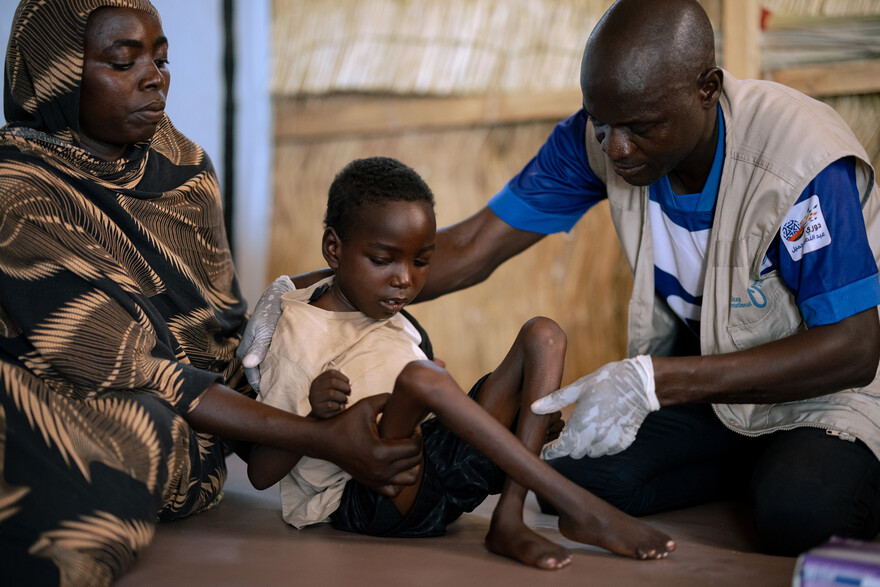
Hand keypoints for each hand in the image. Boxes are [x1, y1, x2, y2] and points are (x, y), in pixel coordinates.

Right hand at [237, 275, 294, 391]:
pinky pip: (275, 359)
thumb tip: (247, 364)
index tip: (276, 399)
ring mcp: (261, 348)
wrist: (279, 293)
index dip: (263, 388)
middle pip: (260, 374)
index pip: (253, 377)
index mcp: (245, 351)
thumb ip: (258, 347)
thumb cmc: (270, 310)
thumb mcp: (264, 329)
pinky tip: (294, 372)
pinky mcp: (270, 344)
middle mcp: (251, 352)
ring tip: (292, 387)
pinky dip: (282, 365)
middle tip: (287, 396)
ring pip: (268, 367)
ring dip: (278, 375)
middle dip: (271, 383)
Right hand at [308, 369, 350, 418]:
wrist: (322, 414)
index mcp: (318, 380)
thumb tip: (349, 384)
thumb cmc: (331, 399)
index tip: (350, 384)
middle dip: (344, 387)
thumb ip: (340, 383)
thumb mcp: (333, 388)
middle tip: (350, 392)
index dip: (343, 377)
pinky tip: (340, 407)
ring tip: (346, 400)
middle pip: (332, 382)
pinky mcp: (317, 409)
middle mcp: (314, 388)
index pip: (331, 373)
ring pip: (332, 393)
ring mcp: (314, 398)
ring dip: (343, 397)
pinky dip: (338, 406)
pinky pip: (331, 405)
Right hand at [317, 394, 421, 496]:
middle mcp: (380, 471)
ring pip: (410, 480)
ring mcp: (375, 480)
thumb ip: (387, 398)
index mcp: (381, 453)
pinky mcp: (370, 484)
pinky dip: (400, 480)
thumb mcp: (366, 405)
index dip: (418, 435)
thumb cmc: (344, 422)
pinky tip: (396, 465)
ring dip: (413, 465)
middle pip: (415, 462)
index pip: (414, 448)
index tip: (413, 427)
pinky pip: (394, 490)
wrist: (323, 441)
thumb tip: (404, 397)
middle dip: (417, 447)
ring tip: (406, 450)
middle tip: (411, 435)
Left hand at [531, 355, 658, 458]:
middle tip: (565, 433)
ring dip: (585, 445)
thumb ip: (555, 401)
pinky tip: (601, 428)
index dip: (551, 452)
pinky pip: (606, 450)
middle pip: (575, 452)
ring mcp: (611, 443)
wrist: (640, 385)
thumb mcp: (578, 387)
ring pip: (590, 453)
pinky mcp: (623, 443)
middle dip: (568, 445)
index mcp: (581, 425)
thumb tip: (533, 407)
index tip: (545, 451)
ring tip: (585, 427)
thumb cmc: (606, 382)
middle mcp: (595, 439)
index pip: (561, 449)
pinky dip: (601, 443)